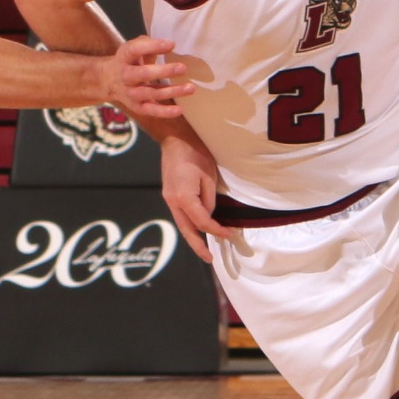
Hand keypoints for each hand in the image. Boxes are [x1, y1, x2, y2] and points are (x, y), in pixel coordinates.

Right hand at [99, 36, 192, 118]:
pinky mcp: (136, 106)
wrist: (108, 80)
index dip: (152, 46)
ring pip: (151, 93)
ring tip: (190, 87)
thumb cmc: (129, 61)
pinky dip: (165, 112)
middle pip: (143, 74)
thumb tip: (169, 45)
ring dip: (171, 91)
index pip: (135, 50)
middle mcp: (125, 75)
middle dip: (164, 72)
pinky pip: (151, 110)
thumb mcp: (133, 49)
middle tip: (183, 68)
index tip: (171, 44)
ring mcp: (130, 93)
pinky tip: (180, 110)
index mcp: (124, 57)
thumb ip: (148, 45)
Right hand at [160, 133, 228, 262]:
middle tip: (209, 259)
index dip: (217, 230)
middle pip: (187, 230)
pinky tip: (196, 229)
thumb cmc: (195, 153)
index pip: (203, 222)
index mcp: (184, 197)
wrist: (175, 139)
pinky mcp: (169, 194)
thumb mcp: (209, 176)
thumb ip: (209, 199)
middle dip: (198, 246)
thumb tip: (209, 213)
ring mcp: (168, 198)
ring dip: (193, 237)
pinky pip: (180, 215)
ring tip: (203, 249)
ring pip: (181, 224)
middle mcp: (173, 201)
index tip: (230, 234)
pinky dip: (189, 225)